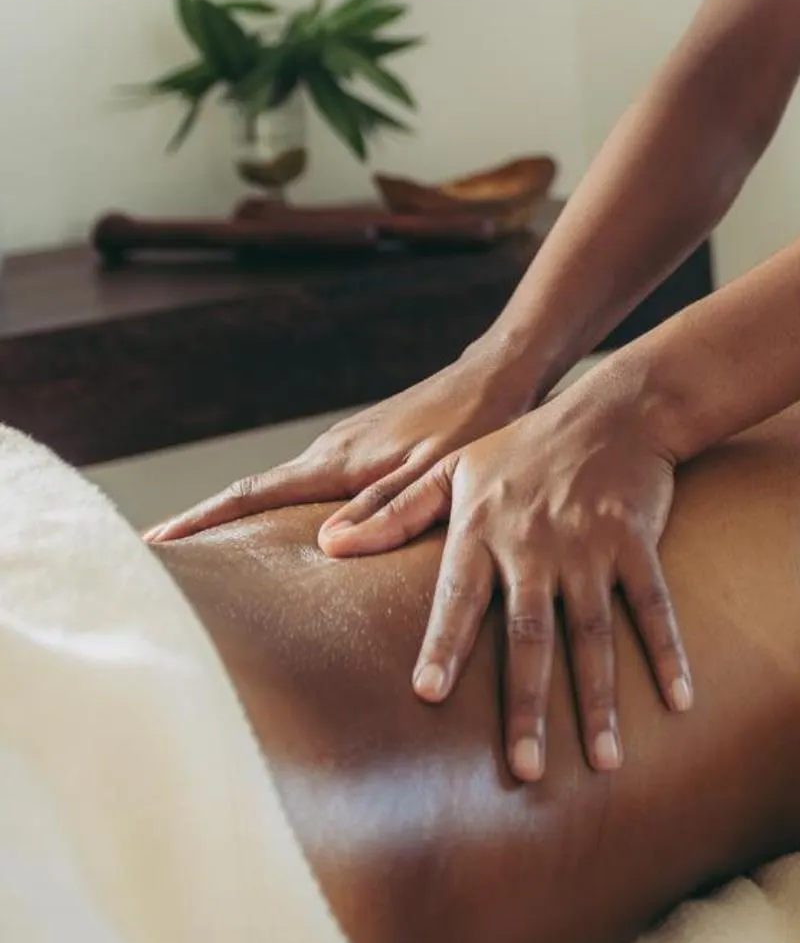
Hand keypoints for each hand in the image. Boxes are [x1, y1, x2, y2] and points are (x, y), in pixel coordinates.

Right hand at [143, 342, 534, 543]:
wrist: (498, 374)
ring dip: (245, 519)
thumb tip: (326, 547)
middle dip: (209, 526)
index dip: (204, 520)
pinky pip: (311, 485)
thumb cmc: (472, 427)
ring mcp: (347, 447)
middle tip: (167, 568)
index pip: (254, 495)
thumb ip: (387, 509)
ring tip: (212, 560)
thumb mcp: (436, 474)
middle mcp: (332, 451)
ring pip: (283, 490)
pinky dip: (285, 509)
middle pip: (256, 494)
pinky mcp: (366, 449)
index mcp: (339, 461)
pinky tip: (291, 536)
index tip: (157, 543)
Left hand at [319, 380, 692, 780]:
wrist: (612, 408)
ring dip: (598, 700)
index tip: (427, 694)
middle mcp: (533, 541)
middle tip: (525, 770)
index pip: (456, 595)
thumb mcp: (453, 468)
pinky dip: (667, 652)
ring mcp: (588, 542)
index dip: (443, 643)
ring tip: (604, 761)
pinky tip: (679, 702)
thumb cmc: (524, 445)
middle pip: (528, 634)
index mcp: (482, 528)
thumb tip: (326, 545)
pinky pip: (653, 604)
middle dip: (527, 705)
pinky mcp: (635, 539)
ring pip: (592, 632)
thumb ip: (392, 511)